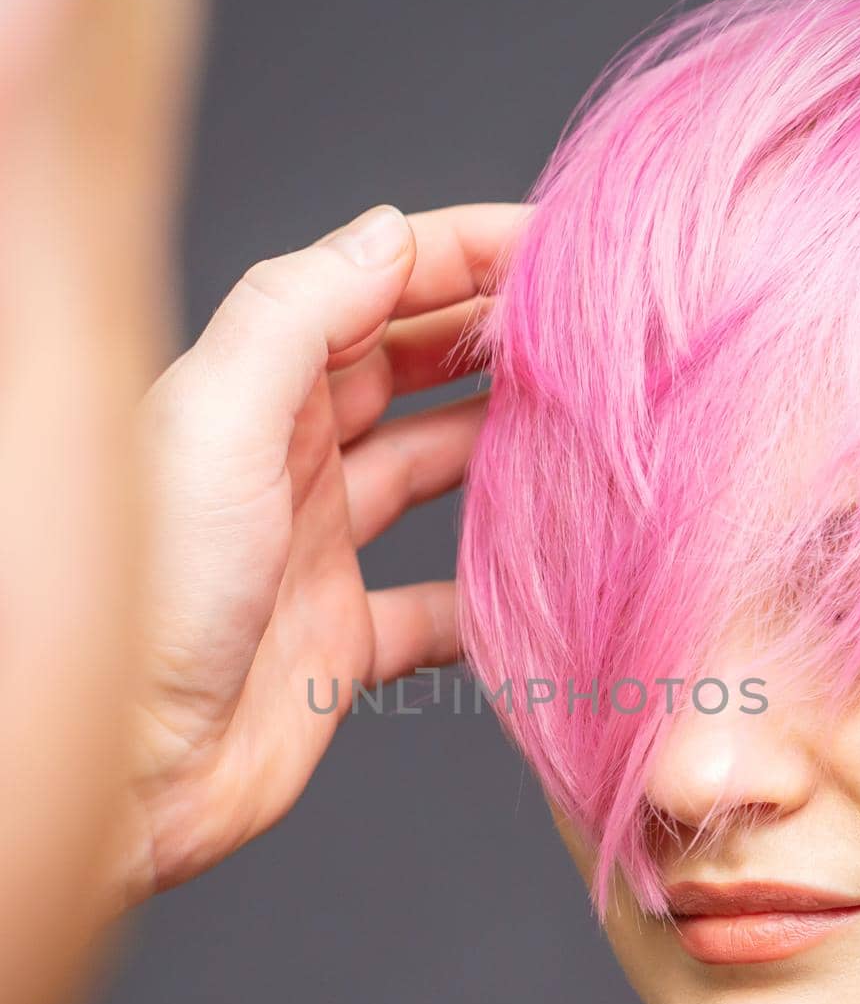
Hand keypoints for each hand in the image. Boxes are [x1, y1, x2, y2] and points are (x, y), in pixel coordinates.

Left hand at [118, 201, 530, 907]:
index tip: (559, 247)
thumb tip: (392, 233)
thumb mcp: (216, 419)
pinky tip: (542, 579)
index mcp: (255, 392)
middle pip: (409, 372)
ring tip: (584, 429)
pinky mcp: (341, 643)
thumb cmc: (151, 592)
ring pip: (429, 475)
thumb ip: (299, 315)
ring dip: (501, 450)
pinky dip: (489, 593)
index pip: (375, 291)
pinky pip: (436, 605)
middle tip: (589, 331)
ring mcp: (319, 552)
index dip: (463, 256)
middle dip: (493, 341)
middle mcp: (288, 462)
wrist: (126, 770)